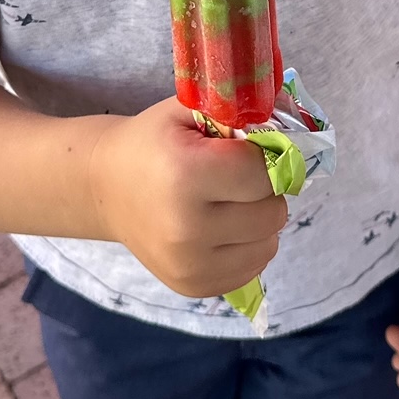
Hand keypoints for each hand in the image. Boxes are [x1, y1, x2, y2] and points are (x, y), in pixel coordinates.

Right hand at [89, 98, 285, 297]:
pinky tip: (222, 227)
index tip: (247, 149)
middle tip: (237, 177)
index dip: (265, 155)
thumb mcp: (189, 111)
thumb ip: (240, 115)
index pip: (264, 171)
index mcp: (186, 174)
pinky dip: (248, 245)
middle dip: (264, 190)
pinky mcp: (193, 287)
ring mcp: (189, 264)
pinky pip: (253, 267)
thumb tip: (292, 137)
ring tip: (228, 202)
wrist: (106, 186)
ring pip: (269, 243)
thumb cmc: (154, 142)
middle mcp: (187, 227)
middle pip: (273, 211)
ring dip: (259, 220)